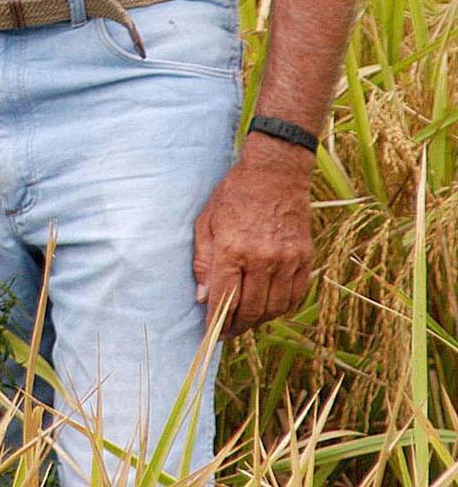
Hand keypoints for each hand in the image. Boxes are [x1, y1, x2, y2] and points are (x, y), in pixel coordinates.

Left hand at [193, 140, 312, 337]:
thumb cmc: (234, 193)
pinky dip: (282, 307)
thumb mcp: (206, 220)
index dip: (216, 322)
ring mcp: (287, 260)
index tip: (209, 335)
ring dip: (258, 320)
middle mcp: (262, 258)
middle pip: (251, 310)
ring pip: (274, 308)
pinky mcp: (304, 258)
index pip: (224, 299)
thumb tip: (202, 297)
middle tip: (226, 331)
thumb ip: (202, 260)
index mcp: (233, 248)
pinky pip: (295, 296)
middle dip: (236, 326)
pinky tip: (269, 305)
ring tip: (246, 319)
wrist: (276, 172)